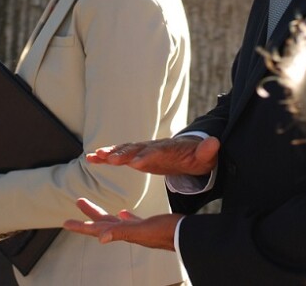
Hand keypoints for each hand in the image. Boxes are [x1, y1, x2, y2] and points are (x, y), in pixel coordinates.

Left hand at [63, 198, 180, 250]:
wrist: (186, 235)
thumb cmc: (167, 233)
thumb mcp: (143, 231)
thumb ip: (123, 232)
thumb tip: (100, 238)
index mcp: (124, 232)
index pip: (97, 229)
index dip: (81, 226)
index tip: (66, 222)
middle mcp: (128, 232)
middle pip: (103, 222)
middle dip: (90, 213)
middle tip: (78, 201)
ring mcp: (138, 230)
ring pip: (115, 221)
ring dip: (103, 214)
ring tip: (94, 208)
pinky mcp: (148, 226)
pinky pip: (131, 222)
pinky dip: (124, 217)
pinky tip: (123, 212)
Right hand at [86, 135, 219, 175]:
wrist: (192, 152)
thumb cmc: (199, 157)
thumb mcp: (206, 157)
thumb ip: (208, 151)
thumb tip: (214, 142)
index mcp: (170, 149)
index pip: (157, 152)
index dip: (147, 156)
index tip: (136, 163)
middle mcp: (155, 147)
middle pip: (138, 149)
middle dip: (124, 154)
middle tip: (110, 159)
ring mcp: (145, 150)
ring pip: (126, 150)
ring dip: (111, 152)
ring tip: (95, 156)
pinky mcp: (138, 155)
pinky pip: (121, 154)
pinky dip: (106, 155)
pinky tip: (91, 157)